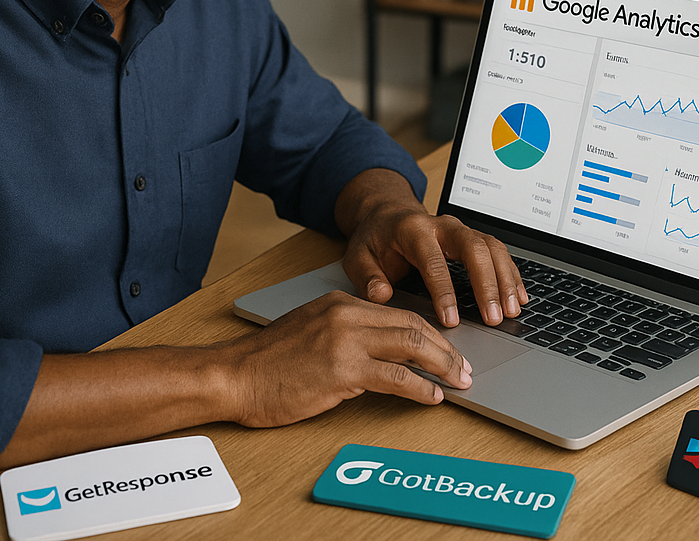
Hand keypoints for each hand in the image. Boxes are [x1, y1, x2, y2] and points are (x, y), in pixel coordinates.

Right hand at [223, 290, 472, 427]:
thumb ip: (346, 332)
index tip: (447, 348)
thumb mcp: (312, 329)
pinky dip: (421, 387)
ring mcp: (346, 341)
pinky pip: (395, 377)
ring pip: (411, 345)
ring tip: (459, 380)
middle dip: (445, 346)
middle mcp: (347, 315)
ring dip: (442, 364)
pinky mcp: (342, 371)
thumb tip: (382, 351)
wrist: (234, 375)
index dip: (430, 331)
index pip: (400, 311)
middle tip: (464, 366)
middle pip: (413, 324)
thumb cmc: (267, 360)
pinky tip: (433, 396)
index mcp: (342, 302)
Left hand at [337, 169, 527, 327]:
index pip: (433, 260)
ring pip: (491, 248)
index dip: (444, 291)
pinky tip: (519, 297)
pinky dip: (511, 274)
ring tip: (511, 311)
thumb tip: (381, 296)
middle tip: (493, 317)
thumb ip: (367, 277)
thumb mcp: (357, 256)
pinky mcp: (472, 238)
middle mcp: (442, 225)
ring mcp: (461, 229)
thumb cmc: (374, 238)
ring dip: (504, 279)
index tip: (451, 320)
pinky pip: (497, 252)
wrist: (386, 214)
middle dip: (486, 284)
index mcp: (413, 229)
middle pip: (473, 247)